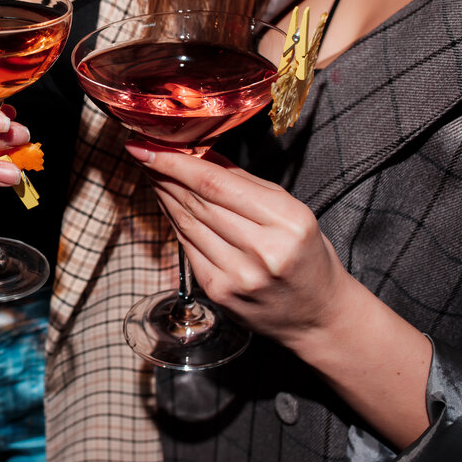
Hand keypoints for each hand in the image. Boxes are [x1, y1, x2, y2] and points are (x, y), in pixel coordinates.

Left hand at [124, 141, 352, 347]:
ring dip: (164, 194)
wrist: (316, 315)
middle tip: (144, 153)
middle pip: (198, 202)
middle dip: (164, 174)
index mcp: (287, 221)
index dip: (176, 163)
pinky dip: (173, 221)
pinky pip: (186, 247)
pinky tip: (166, 203)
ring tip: (152, 173)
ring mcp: (237, 275)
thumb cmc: (305, 255)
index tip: (148, 147)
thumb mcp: (290, 210)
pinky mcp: (218, 292)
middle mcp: (262, 250)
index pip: (216, 184)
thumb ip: (245, 181)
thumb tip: (200, 153)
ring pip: (187, 223)